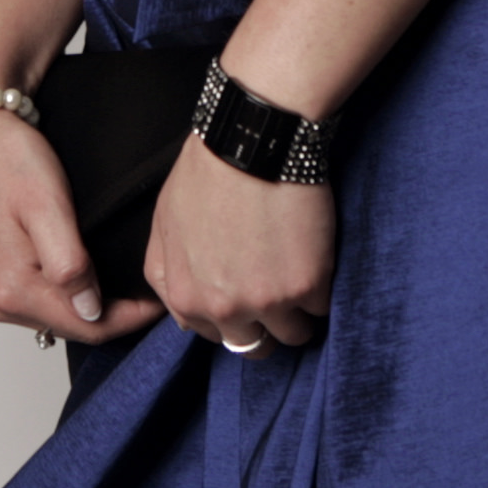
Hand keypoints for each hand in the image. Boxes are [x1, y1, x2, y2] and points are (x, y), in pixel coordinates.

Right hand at [0, 110, 163, 344]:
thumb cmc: (6, 159)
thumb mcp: (47, 205)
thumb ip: (69, 264)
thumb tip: (90, 310)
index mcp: (12, 287)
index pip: (87, 327)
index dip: (129, 318)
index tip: (158, 301)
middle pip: (71, 327)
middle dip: (112, 314)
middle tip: (147, 292)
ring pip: (54, 318)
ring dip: (88, 307)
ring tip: (120, 283)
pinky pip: (36, 303)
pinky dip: (64, 297)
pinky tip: (82, 276)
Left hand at [142, 137, 334, 352]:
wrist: (252, 140)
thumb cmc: (206, 173)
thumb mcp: (163, 225)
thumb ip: (166, 275)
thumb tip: (180, 313)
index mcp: (188, 300)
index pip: (214, 336)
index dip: (232, 315)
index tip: (245, 296)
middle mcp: (226, 310)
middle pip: (254, 346)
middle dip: (265, 323)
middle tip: (277, 289)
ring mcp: (269, 301)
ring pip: (293, 335)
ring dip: (298, 311)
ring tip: (300, 274)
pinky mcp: (309, 286)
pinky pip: (323, 307)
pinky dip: (323, 286)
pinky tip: (315, 256)